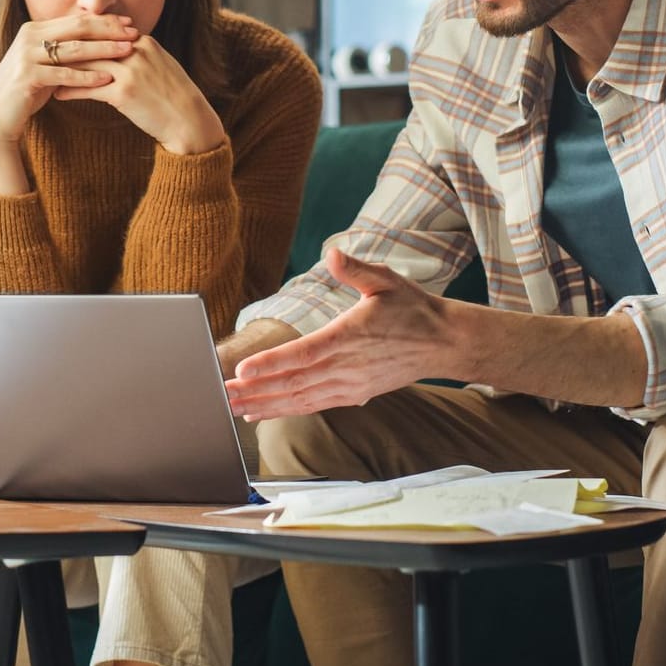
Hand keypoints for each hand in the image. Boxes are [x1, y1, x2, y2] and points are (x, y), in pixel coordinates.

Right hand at [0, 14, 138, 146]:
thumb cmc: (27, 91)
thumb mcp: (46, 64)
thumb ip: (64, 50)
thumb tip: (96, 38)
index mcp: (35, 29)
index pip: (76, 20)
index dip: (104, 21)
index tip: (129, 23)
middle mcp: (29, 36)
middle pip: (77, 29)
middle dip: (109, 30)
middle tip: (134, 33)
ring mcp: (26, 55)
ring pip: (73, 49)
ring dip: (103, 49)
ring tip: (127, 51)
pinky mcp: (27, 76)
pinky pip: (64, 74)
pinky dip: (87, 76)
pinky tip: (107, 78)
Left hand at [52, 35, 224, 154]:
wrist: (189, 120)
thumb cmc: (172, 96)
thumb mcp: (158, 66)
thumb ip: (137, 54)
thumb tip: (113, 50)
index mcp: (143, 42)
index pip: (103, 32)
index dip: (79, 37)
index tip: (59, 42)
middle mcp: (136, 51)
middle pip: (91, 44)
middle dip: (65, 50)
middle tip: (44, 55)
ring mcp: (130, 71)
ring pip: (86, 64)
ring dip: (62, 70)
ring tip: (45, 75)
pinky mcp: (124, 93)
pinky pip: (88, 88)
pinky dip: (70, 90)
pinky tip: (56, 95)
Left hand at [224, 248, 474, 420]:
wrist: (444, 343)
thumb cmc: (413, 308)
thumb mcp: (387, 280)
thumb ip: (356, 269)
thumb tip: (333, 253)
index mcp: (350, 336)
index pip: (304, 353)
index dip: (271, 363)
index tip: (243, 369)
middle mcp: (347, 366)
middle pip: (293, 383)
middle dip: (255, 390)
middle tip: (221, 394)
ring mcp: (350, 385)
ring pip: (300, 399)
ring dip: (264, 404)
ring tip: (232, 407)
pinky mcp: (354, 395)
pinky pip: (313, 405)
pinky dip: (285, 410)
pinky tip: (262, 412)